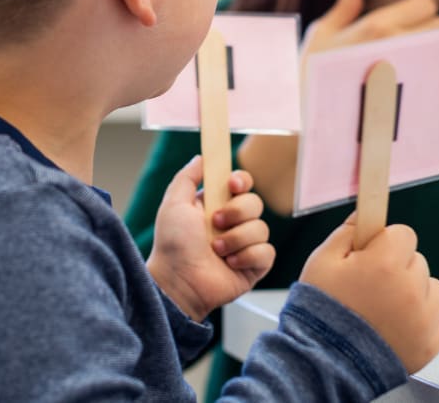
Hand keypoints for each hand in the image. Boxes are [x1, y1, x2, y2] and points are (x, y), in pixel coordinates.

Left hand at [147, 156, 274, 322]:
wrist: (177, 281)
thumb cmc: (172, 245)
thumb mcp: (174, 204)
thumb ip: (187, 177)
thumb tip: (202, 157)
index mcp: (217, 205)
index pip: (242, 184)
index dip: (242, 181)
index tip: (232, 185)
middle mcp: (234, 223)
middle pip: (255, 202)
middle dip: (236, 212)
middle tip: (216, 223)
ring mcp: (246, 244)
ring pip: (261, 228)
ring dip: (236, 238)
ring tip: (216, 250)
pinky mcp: (255, 266)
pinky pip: (266, 252)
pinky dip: (247, 256)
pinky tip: (229, 263)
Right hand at [236, 0, 438, 213]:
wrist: (306, 122)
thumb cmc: (309, 74)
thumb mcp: (321, 33)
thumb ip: (345, 5)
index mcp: (377, 26)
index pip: (425, 4)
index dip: (416, 11)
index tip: (402, 23)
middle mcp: (399, 47)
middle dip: (427, 32)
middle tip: (405, 45)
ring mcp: (410, 75)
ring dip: (432, 55)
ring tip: (408, 65)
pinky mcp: (414, 100)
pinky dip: (431, 79)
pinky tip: (409, 86)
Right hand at [300, 222, 438, 372]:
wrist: (327, 362)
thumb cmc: (321, 311)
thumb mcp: (321, 261)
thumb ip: (346, 232)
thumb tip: (364, 215)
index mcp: (386, 263)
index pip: (403, 233)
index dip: (384, 243)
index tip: (371, 255)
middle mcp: (412, 288)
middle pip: (416, 260)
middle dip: (397, 267)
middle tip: (370, 286)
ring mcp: (425, 316)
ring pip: (431, 287)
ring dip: (413, 292)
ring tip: (383, 308)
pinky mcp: (432, 341)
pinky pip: (438, 317)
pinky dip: (421, 319)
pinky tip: (395, 325)